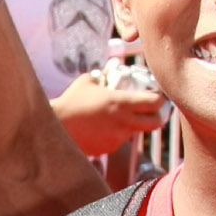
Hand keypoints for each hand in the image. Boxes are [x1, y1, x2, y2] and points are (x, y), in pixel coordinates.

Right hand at [49, 74, 168, 158]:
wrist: (55, 127)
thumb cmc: (71, 101)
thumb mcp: (88, 81)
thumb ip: (104, 74)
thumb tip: (113, 66)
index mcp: (121, 103)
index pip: (155, 102)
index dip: (160, 99)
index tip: (157, 96)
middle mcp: (124, 122)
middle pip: (155, 123)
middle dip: (157, 116)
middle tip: (151, 112)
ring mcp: (117, 138)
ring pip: (134, 132)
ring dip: (131, 125)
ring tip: (115, 118)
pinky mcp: (108, 149)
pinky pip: (118, 141)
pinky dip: (114, 135)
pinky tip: (101, 128)